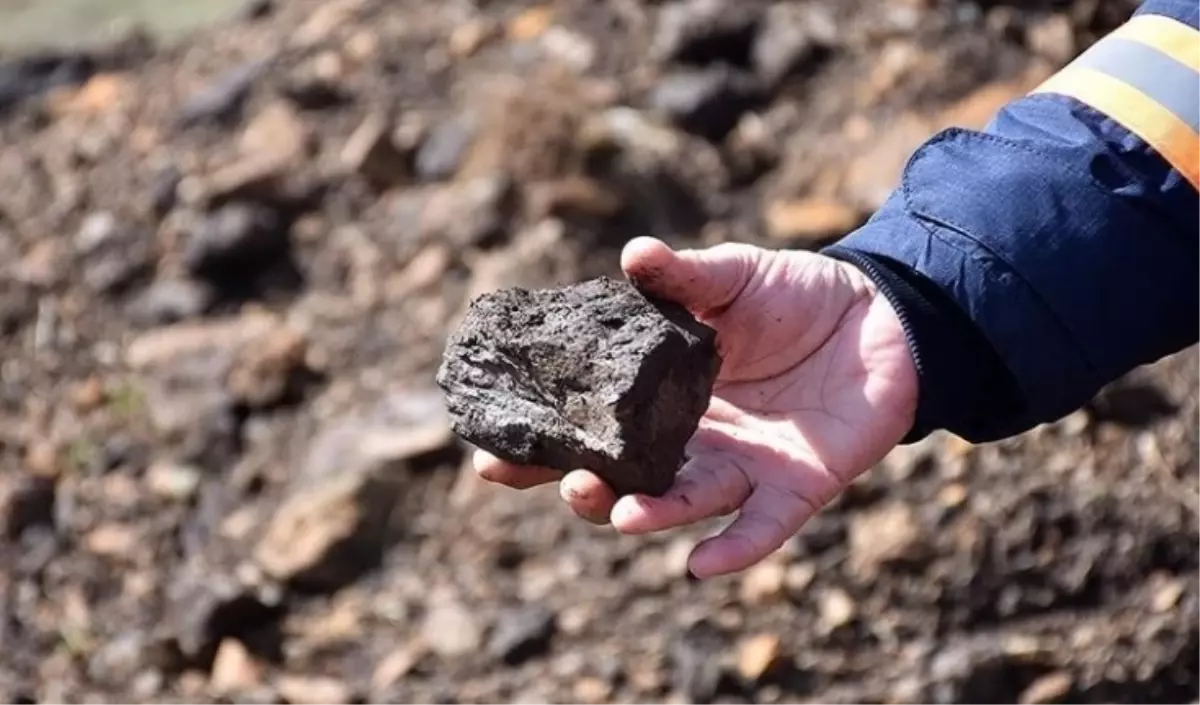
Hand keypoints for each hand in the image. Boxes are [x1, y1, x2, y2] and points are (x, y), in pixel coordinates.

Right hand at [474, 236, 917, 578]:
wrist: (883, 317)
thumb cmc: (798, 296)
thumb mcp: (734, 277)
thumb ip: (684, 278)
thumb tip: (632, 254)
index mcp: (663, 395)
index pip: (593, 426)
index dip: (544, 443)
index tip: (489, 453)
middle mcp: (693, 440)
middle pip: (626, 477)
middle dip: (585, 487)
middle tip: (557, 479)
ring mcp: (742, 467)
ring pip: (684, 502)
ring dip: (648, 513)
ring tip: (614, 510)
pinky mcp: (796, 487)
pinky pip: (762, 528)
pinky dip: (733, 549)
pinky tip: (701, 566)